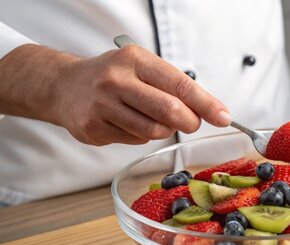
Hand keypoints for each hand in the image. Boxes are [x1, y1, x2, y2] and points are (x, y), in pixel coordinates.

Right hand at [0, 44, 230, 145]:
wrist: (65, 86)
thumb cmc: (115, 77)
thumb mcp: (143, 68)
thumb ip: (175, 87)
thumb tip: (212, 112)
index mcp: (135, 59)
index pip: (179, 84)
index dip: (205, 104)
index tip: (224, 117)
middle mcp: (116, 80)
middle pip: (169, 111)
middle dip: (189, 122)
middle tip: (191, 123)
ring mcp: (102, 105)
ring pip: (154, 131)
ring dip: (164, 130)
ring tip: (152, 117)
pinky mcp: (93, 128)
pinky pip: (135, 140)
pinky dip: (142, 136)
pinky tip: (128, 122)